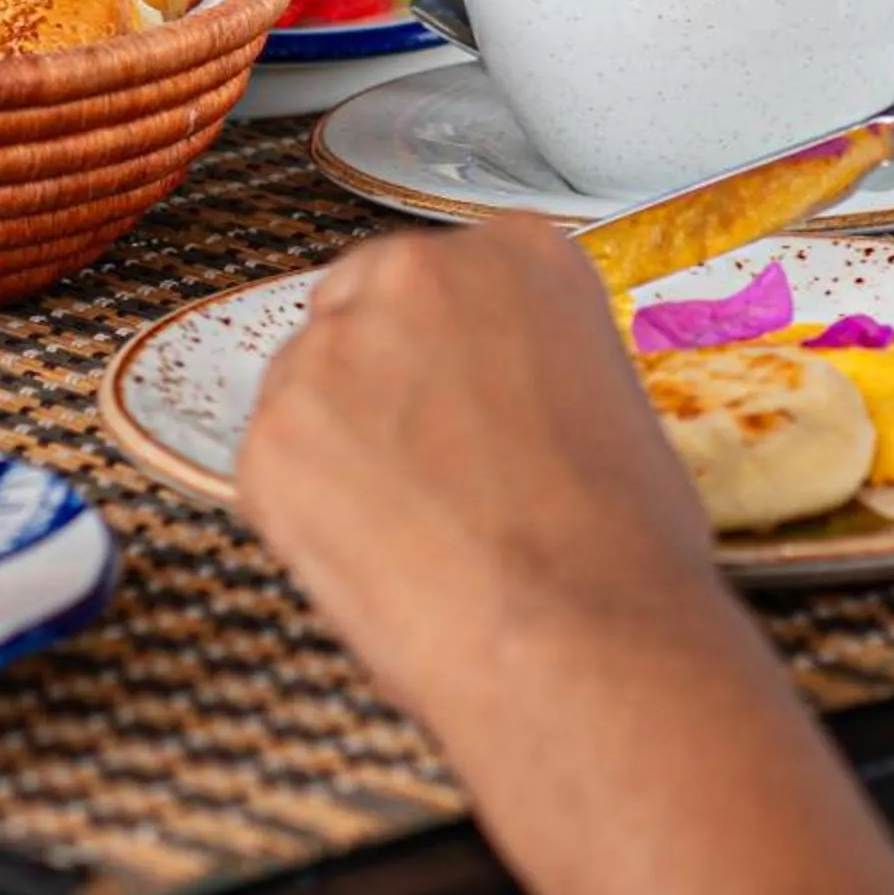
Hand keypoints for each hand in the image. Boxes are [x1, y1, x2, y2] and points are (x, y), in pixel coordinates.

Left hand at [237, 217, 717, 728]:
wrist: (583, 639)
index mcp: (516, 255)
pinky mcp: (273, 437)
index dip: (446, 355)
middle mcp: (415, 276)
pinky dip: (307, 516)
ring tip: (414, 529)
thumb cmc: (621, 551)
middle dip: (380, 387)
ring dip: (340, 450)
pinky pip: (274, 469)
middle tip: (426, 469)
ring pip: (309, 391)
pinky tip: (378, 556)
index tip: (457, 399)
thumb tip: (487, 402)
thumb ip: (528, 370)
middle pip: (361, 313)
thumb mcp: (610, 406)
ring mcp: (333, 352)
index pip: (443, 279)